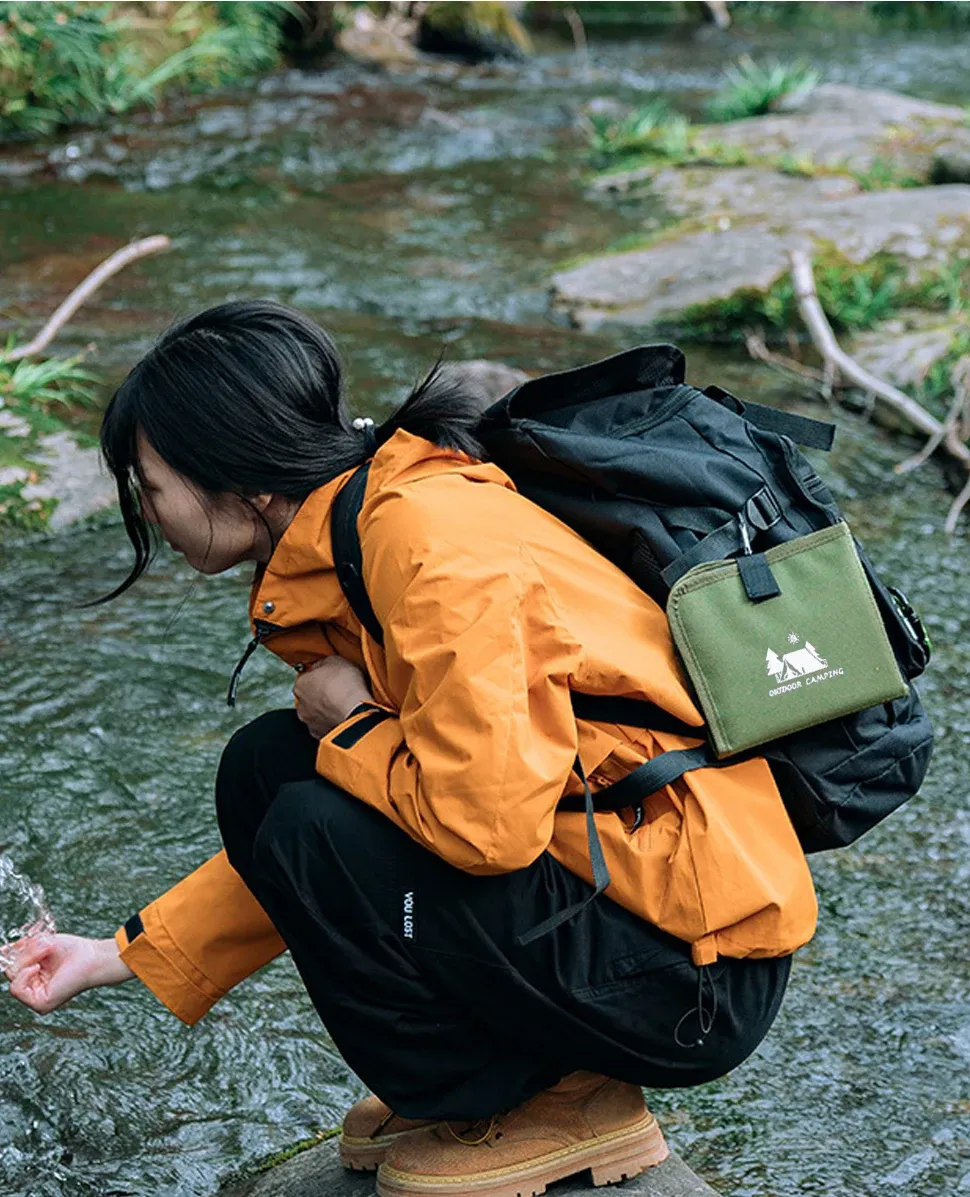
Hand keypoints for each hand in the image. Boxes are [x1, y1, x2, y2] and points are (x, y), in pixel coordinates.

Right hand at [4, 934, 134, 1014]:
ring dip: (28, 958)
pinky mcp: (40, 1004)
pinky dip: (24, 975)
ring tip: (46, 951)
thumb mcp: (42, 945)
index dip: (7, 955)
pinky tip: (37, 967)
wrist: (92, 957)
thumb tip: (2, 951)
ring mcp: (36, 998)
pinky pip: (16, 989)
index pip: (10, 967)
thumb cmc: (73, 950)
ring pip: (12, 976)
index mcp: (34, 976)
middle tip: (42, 945)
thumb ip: (22, 949)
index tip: (6, 948)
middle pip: (10, 970)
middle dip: (23, 953)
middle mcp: (34, 988)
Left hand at [293, 656, 373, 738]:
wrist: (356, 712)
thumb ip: (324, 663)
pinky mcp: (321, 736)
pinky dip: (333, 723)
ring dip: (327, 711)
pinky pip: (326, 727)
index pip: (307, 677)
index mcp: (300, 684)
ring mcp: (310, 723)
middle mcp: (301, 706)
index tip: (332, 677)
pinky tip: (345, 718)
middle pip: (310, 697)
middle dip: (321, 695)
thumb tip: (322, 666)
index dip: (320, 676)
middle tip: (339, 692)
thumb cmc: (346, 685)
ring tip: (344, 707)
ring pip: (317, 714)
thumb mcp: (337, 660)